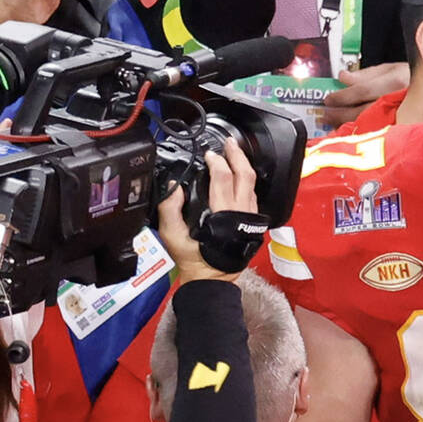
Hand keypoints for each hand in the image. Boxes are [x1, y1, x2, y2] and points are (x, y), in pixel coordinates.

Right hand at [158, 137, 257, 283]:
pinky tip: (238, 175)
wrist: (212, 279)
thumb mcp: (173, 236)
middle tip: (229, 142)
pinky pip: (252, 195)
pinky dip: (246, 181)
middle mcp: (241, 212)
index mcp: (223, 214)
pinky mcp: (252, 222)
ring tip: (234, 154)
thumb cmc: (193, 259)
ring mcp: (250, 217)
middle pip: (245, 175)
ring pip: (252, 184)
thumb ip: (170, 209)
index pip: (223, 178)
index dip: (216, 162)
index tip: (208, 154)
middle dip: (237, 155)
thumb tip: (173, 187)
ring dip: (243, 166)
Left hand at [322, 63, 409, 127]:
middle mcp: (399, 100)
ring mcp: (402, 118)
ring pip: (370, 126)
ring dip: (349, 127)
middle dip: (340, 115)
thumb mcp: (392, 68)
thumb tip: (343, 78)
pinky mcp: (404, 131)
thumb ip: (366, 74)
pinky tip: (354, 136)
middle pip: (363, 111)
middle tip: (325, 115)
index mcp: (395, 81)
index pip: (362, 91)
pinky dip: (364, 135)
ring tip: (334, 127)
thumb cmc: (415, 79)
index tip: (328, 100)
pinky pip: (380, 135)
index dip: (342, 97)